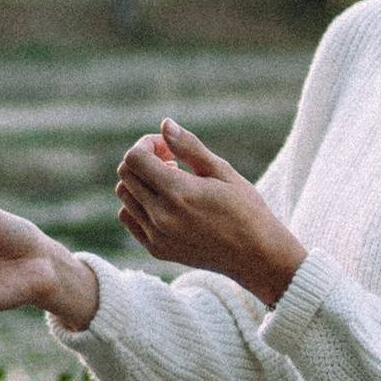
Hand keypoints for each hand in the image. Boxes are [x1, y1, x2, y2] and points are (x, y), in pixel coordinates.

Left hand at [115, 120, 305, 304]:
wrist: (256, 256)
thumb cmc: (246, 209)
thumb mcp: (222, 171)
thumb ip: (190, 147)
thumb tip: (164, 124)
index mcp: (179, 193)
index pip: (135, 158)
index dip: (146, 144)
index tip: (166, 146)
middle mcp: (162, 217)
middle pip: (126, 174)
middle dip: (142, 159)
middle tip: (170, 159)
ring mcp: (156, 236)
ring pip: (124, 195)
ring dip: (140, 181)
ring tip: (170, 181)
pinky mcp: (156, 250)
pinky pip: (129, 218)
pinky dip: (138, 204)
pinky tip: (164, 201)